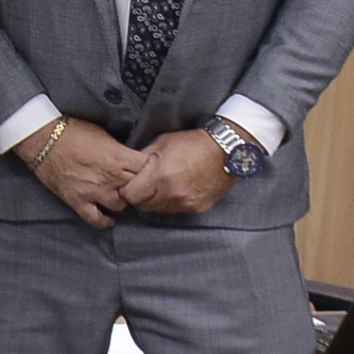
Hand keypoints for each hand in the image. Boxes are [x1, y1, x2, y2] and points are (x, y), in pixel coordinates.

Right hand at [22, 121, 148, 229]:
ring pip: (121, 206)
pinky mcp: (78, 201)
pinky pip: (96, 219)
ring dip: (123, 201)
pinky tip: (109, 218)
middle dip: (140, 187)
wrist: (43, 139)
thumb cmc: (73, 131)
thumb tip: (133, 158)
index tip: (150, 170)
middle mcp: (111, 178)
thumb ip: (121, 150)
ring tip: (119, 195)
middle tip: (137, 184)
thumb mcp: (104, 134)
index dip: (152, 170)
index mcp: (119, 158)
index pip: (149, 170)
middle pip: (138, 190)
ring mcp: (94, 192)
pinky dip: (105, 221)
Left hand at [116, 130, 238, 217]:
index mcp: (159, 176)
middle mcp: (171, 193)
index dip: (127, 190)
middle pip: (143, 206)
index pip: (130, 196)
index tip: (130, 184)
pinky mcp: (197, 208)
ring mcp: (185, 203)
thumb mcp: (162, 143)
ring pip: (159, 210)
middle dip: (141, 196)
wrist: (226, 151)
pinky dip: (174, 202)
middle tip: (147, 184)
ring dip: (157, 201)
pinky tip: (179, 189)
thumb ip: (142, 158)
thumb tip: (128, 168)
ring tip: (164, 185)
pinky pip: (177, 210)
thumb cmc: (193, 143)